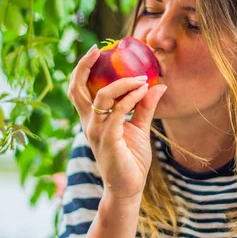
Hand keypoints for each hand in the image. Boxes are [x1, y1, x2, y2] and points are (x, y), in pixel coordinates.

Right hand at [68, 45, 166, 202]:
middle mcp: (90, 123)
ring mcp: (97, 132)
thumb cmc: (131, 159)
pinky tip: (144, 91)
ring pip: (101, 97)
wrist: (129, 187)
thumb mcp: (139, 127)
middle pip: (77, 89)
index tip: (95, 51)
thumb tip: (158, 85)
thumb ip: (145, 106)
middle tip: (99, 50)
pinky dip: (131, 99)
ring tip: (142, 78)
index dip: (82, 69)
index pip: (79, 89)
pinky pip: (118, 113)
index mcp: (93, 119)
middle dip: (84, 66)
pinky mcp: (108, 141)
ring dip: (122, 83)